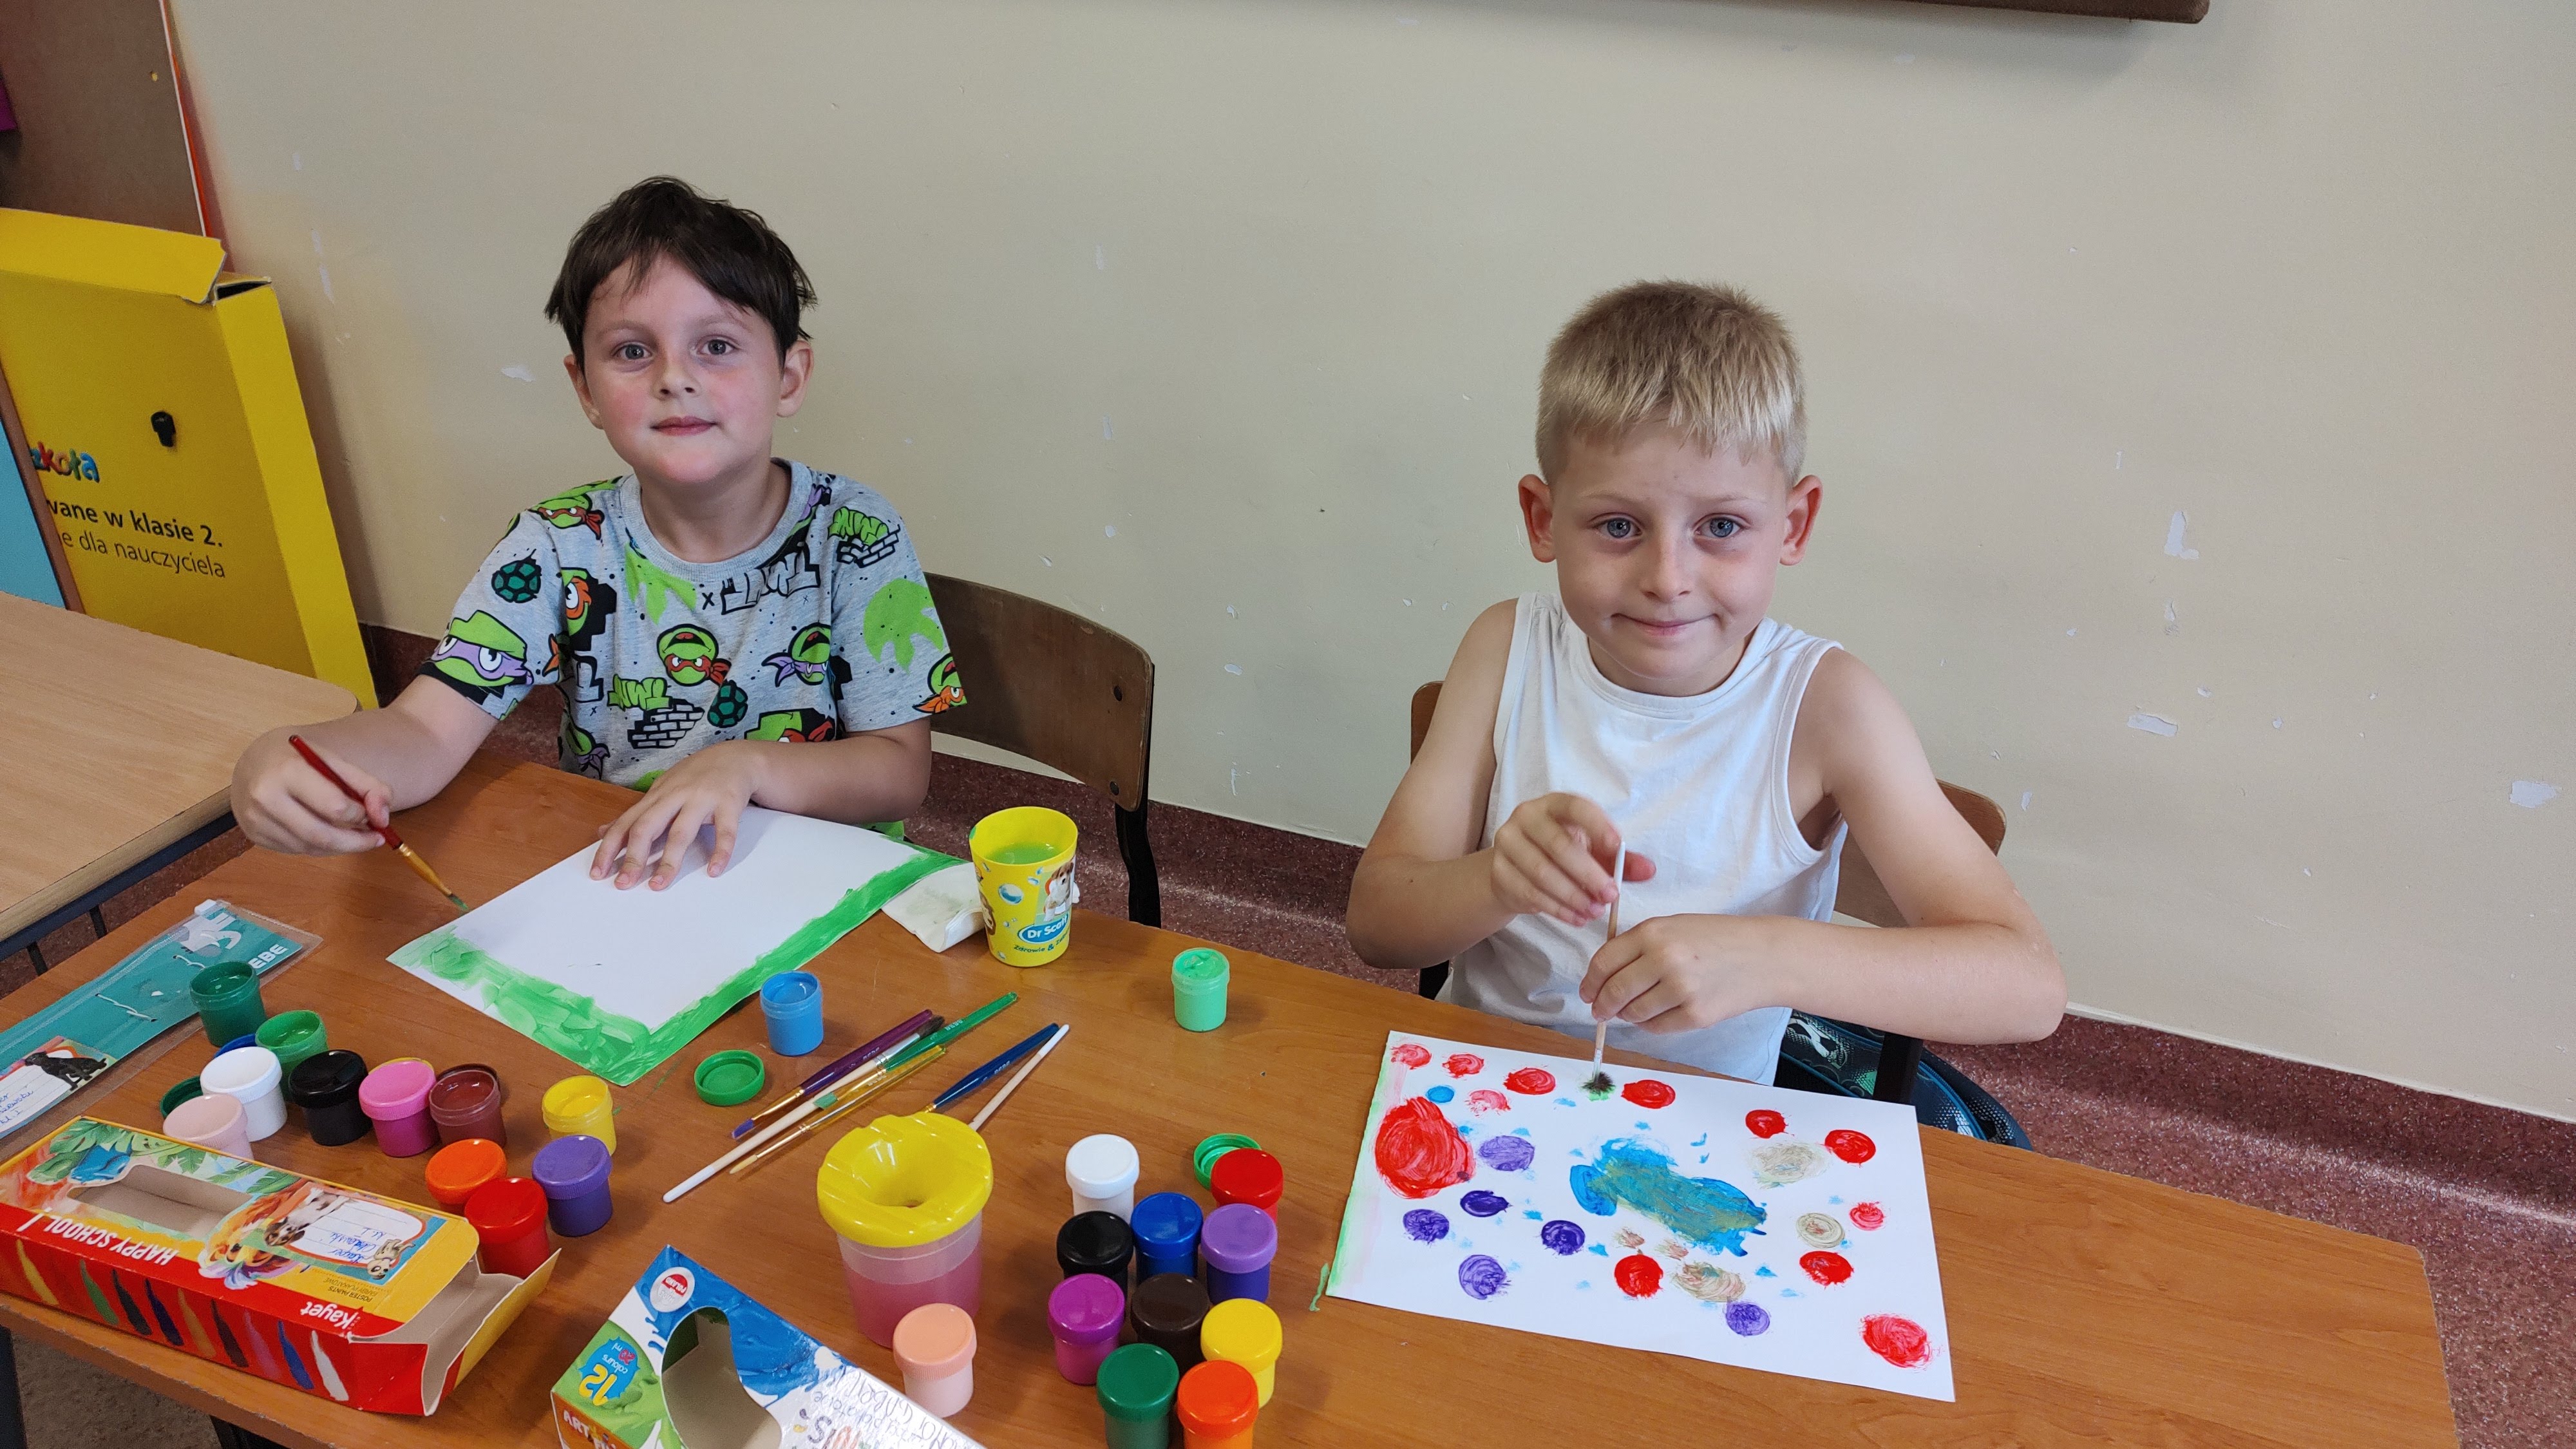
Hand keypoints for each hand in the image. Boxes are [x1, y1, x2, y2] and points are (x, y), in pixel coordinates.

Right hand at [231, 730, 389, 854]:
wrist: (253, 763)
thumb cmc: (298, 759)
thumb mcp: (332, 759)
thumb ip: (365, 784)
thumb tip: (383, 818)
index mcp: (288, 771)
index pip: (335, 807)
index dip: (361, 814)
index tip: (373, 813)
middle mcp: (266, 797)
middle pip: (322, 836)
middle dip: (356, 842)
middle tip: (376, 838)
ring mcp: (256, 820)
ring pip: (311, 847)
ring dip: (341, 846)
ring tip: (356, 835)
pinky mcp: (255, 835)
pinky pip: (297, 850)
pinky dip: (321, 847)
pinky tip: (330, 835)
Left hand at [591, 742, 766, 889]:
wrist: (736, 757)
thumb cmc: (696, 777)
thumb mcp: (662, 790)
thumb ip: (636, 814)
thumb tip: (604, 832)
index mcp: (656, 797)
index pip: (626, 824)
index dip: (608, 848)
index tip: (598, 873)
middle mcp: (675, 796)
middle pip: (647, 827)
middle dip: (633, 857)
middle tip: (624, 883)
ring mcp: (702, 799)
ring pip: (681, 832)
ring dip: (669, 861)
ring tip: (659, 884)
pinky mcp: (728, 804)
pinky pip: (725, 832)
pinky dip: (720, 852)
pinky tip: (713, 870)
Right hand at [1489, 793, 1654, 925]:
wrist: (1513, 868)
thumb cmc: (1559, 853)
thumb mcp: (1591, 850)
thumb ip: (1620, 859)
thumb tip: (1649, 870)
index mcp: (1553, 804)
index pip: (1575, 807)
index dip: (1597, 825)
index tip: (1617, 848)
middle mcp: (1526, 817)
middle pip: (1558, 845)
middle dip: (1589, 874)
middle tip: (1611, 895)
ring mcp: (1507, 844)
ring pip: (1542, 873)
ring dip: (1573, 896)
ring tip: (1595, 911)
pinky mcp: (1499, 872)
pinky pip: (1530, 893)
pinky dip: (1557, 909)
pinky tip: (1577, 918)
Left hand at [1580, 914, 1781, 1034]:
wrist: (1763, 957)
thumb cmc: (1716, 938)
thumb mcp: (1673, 927)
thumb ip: (1637, 946)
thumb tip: (1602, 978)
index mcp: (1652, 933)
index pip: (1603, 963)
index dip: (1589, 982)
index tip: (1586, 993)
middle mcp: (1663, 960)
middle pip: (1614, 992)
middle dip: (1601, 1006)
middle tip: (1600, 1011)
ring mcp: (1680, 990)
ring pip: (1633, 1013)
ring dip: (1627, 1015)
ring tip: (1634, 1008)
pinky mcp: (1695, 1015)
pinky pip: (1656, 1027)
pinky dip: (1650, 1023)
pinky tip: (1659, 1013)